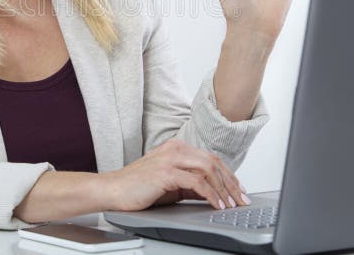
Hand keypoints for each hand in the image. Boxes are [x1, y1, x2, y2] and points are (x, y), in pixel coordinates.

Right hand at [101, 139, 250, 211]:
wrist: (112, 190)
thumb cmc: (137, 188)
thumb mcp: (170, 184)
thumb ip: (190, 184)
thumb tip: (213, 192)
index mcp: (177, 148)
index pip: (211, 158)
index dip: (229, 175)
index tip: (239, 191)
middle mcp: (175, 149)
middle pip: (214, 162)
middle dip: (232, 183)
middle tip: (242, 200)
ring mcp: (170, 159)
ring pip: (209, 169)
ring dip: (224, 189)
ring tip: (231, 205)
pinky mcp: (166, 172)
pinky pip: (197, 182)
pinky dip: (211, 195)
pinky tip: (216, 205)